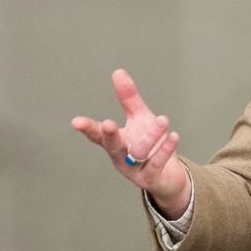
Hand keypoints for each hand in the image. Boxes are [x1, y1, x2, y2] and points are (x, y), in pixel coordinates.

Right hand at [71, 69, 189, 217]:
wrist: (168, 175)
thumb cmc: (150, 145)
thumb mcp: (140, 119)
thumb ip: (129, 98)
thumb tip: (118, 72)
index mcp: (115, 142)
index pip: (98, 135)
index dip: (88, 128)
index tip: (76, 122)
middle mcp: (121, 157)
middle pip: (113, 146)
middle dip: (110, 136)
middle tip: (108, 124)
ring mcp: (134, 170)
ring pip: (139, 153)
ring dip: (150, 136)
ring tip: (163, 120)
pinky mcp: (151, 178)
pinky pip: (157, 163)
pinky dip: (165, 150)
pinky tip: (174, 136)